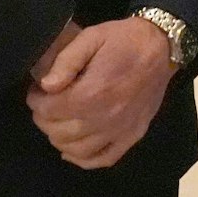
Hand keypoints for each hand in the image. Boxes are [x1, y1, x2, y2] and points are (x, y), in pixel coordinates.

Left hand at [25, 18, 174, 168]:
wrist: (161, 47)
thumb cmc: (123, 39)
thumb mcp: (92, 37)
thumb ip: (66, 61)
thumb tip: (46, 85)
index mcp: (94, 91)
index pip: (50, 109)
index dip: (36, 101)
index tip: (36, 92)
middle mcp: (106, 116)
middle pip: (60, 132)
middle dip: (44, 119)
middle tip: (45, 105)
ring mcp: (121, 129)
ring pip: (78, 149)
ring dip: (59, 138)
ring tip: (57, 122)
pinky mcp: (133, 135)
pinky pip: (104, 159)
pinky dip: (84, 160)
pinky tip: (73, 149)